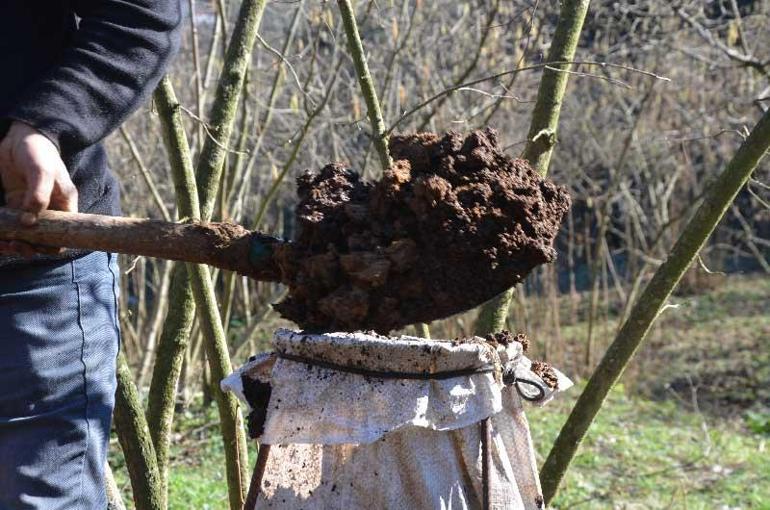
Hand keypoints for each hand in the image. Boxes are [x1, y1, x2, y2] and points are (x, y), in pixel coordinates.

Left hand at [0, 121, 77, 255]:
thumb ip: (38, 197)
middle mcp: (50, 209)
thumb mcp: (42, 173)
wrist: (21, 136)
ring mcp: (32, 207)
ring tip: (9, 244)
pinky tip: (2, 236)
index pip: (65, 233)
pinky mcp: (16, 203)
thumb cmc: (39, 153)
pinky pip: (12, 222)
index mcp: (64, 205)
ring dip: (18, 241)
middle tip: (18, 246)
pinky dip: (7, 231)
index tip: (39, 247)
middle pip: (45, 237)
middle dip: (32, 246)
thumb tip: (29, 222)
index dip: (54, 245)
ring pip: (27, 233)